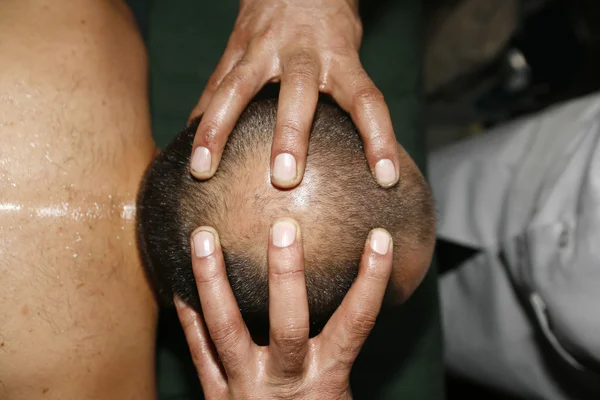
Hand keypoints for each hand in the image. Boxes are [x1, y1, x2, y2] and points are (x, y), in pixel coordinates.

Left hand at [174, 218, 393, 398]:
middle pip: (287, 324)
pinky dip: (188, 320)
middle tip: (284, 229)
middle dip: (286, 276)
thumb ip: (338, 348)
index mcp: (326, 376)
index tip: (379, 238)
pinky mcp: (216, 396)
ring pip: (226, 329)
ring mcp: (245, 387)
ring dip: (213, 282)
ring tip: (201, 238)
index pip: (357, 322)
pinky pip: (199, 354)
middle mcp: (286, 379)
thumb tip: (361, 302)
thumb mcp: (336, 392)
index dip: (371, 280)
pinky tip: (178, 287)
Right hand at [189, 0, 399, 188]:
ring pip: (237, 88)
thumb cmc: (328, 22)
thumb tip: (355, 154)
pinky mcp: (235, 48)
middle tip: (284, 178)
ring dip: (218, 130)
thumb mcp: (347, 50)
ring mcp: (262, 48)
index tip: (386, 178)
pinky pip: (215, 84)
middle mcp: (301, 52)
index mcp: (339, 56)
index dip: (379, 139)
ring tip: (202, 168)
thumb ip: (346, 92)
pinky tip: (190, 145)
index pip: (367, 100)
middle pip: (298, 93)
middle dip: (290, 135)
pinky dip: (203, 116)